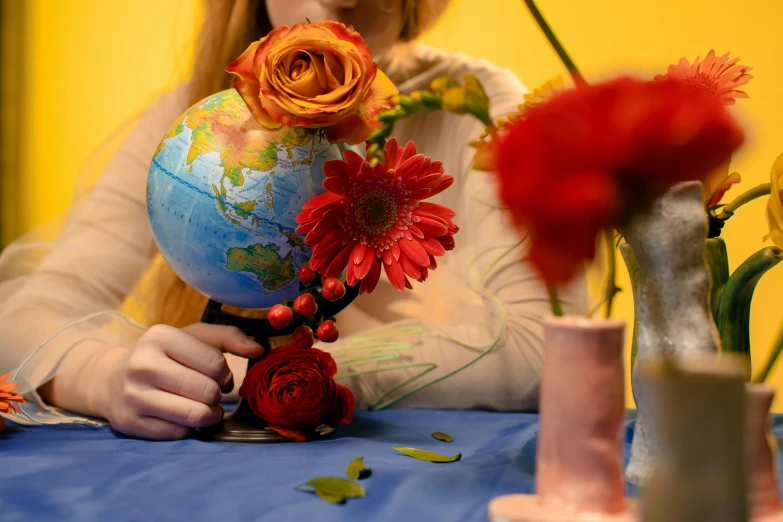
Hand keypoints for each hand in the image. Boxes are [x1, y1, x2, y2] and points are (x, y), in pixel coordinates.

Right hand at [105, 323, 263, 439]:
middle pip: (207, 391)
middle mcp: (142, 364)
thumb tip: (260, 350)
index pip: (214, 363)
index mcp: (160, 337)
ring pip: (195, 416)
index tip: (221, 377)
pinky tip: (181, 416)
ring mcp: (133, 395)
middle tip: (211, 394)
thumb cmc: (164, 356)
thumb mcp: (193, 337)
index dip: (226, 374)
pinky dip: (188, 427)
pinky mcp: (130, 422)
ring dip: (209, 415)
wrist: (112, 379)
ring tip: (205, 408)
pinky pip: (179, 433)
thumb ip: (229, 337)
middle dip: (217, 396)